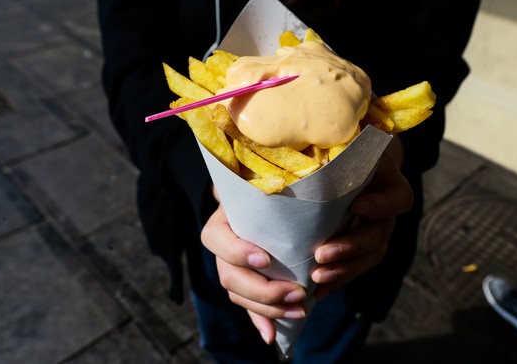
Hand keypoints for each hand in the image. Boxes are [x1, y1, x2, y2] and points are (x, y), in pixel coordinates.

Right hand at [201, 203, 307, 343]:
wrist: (264, 204)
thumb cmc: (268, 193)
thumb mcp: (264, 190)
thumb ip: (271, 192)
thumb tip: (294, 183)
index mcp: (221, 222)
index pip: (218, 240)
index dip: (239, 253)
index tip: (266, 260)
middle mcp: (221, 247)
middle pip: (230, 277)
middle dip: (264, 291)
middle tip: (297, 293)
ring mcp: (228, 268)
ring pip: (238, 295)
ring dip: (268, 309)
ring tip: (298, 310)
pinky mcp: (241, 285)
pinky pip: (246, 306)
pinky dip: (260, 321)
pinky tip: (271, 335)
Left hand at [311, 137, 412, 298]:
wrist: (358, 160)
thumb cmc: (349, 145)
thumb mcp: (350, 135)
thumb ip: (345, 134)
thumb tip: (320, 123)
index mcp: (389, 182)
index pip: (398, 197)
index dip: (381, 204)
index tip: (357, 206)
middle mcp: (387, 210)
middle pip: (380, 234)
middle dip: (352, 247)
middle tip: (321, 255)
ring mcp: (377, 229)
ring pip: (371, 256)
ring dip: (345, 270)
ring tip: (317, 279)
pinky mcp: (363, 246)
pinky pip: (357, 268)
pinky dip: (338, 281)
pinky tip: (318, 293)